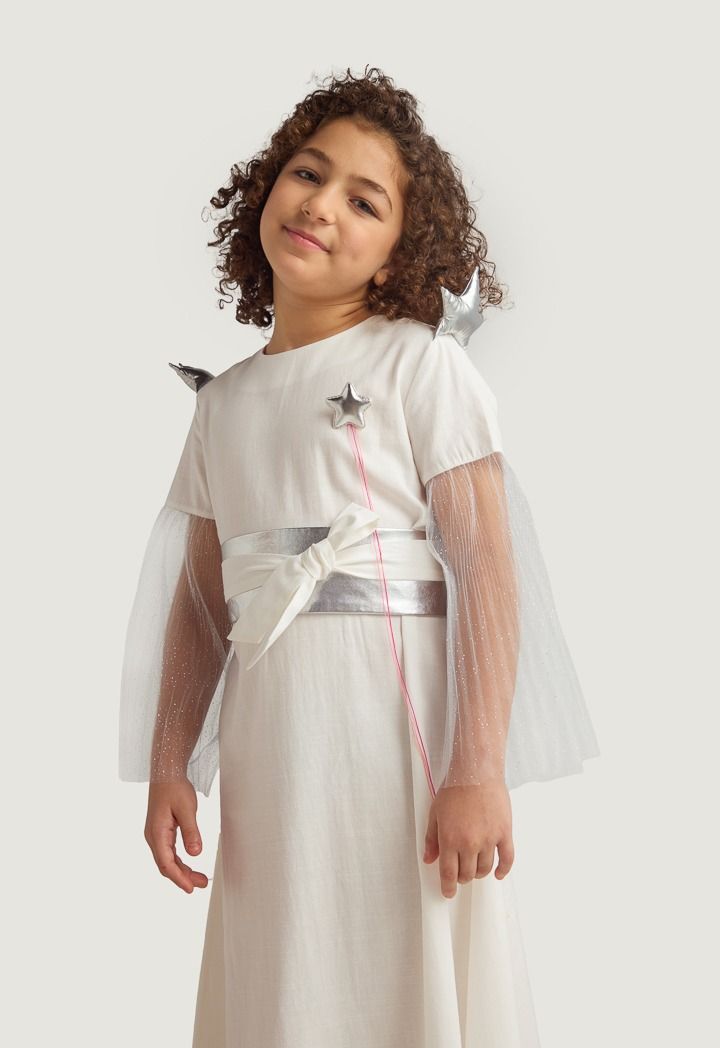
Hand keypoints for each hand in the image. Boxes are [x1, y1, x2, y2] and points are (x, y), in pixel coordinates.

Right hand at [144, 779, 208, 893]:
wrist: (166, 774)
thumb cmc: (174, 788)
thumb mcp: (187, 809)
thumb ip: (191, 832)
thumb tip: (195, 854)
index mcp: (157, 833)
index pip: (166, 863)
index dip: (179, 878)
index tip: (191, 888)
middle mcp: (153, 837)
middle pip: (166, 865)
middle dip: (183, 877)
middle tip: (201, 884)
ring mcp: (156, 835)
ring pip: (167, 860)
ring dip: (182, 871)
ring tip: (200, 879)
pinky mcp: (161, 832)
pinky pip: (169, 852)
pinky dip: (179, 862)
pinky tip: (190, 866)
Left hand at [422, 779, 513, 897]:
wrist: (476, 772)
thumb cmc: (454, 789)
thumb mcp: (435, 813)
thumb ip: (431, 838)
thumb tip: (429, 859)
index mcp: (450, 839)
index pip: (448, 874)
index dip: (447, 887)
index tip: (447, 893)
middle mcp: (470, 843)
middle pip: (467, 874)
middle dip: (462, 877)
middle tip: (460, 872)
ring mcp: (489, 839)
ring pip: (485, 869)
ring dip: (479, 872)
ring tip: (475, 867)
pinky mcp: (504, 833)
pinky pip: (507, 858)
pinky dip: (503, 870)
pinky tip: (498, 874)